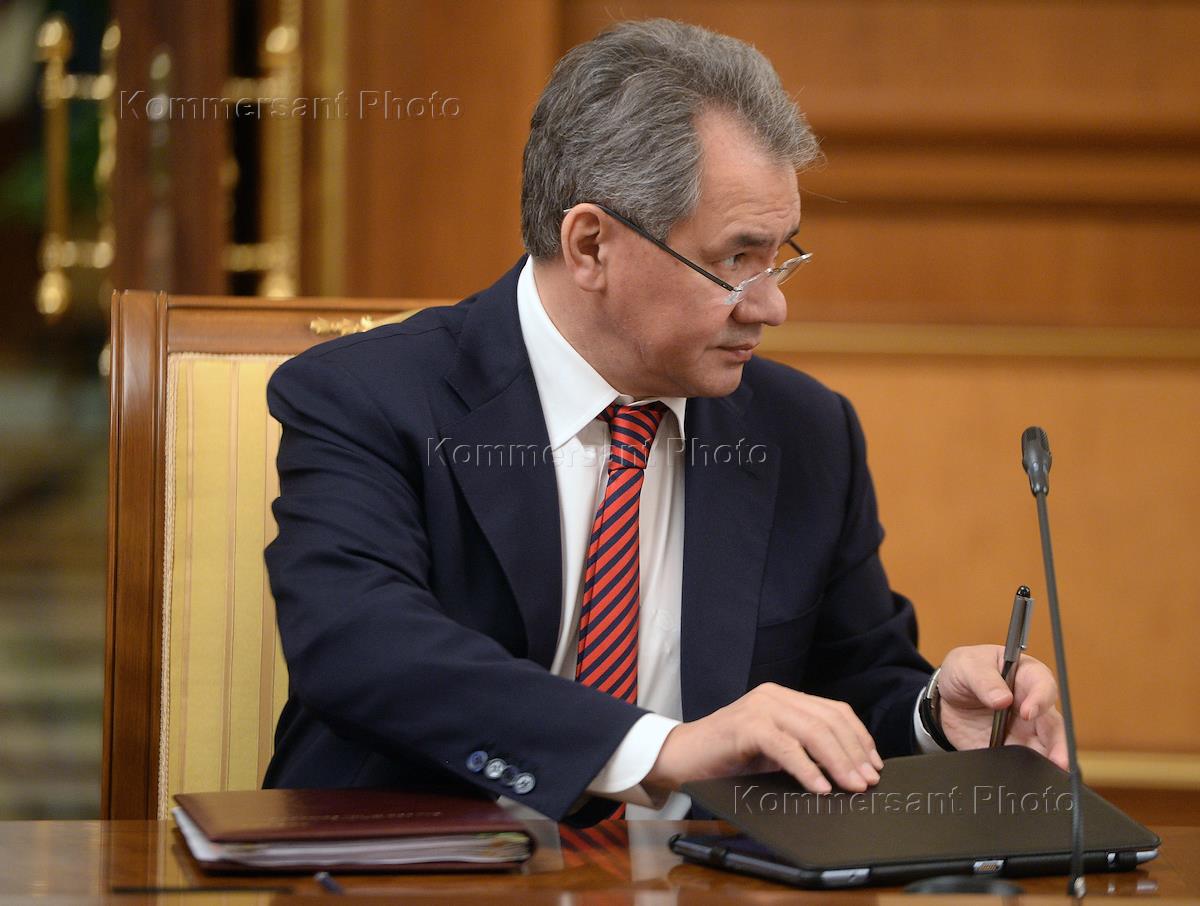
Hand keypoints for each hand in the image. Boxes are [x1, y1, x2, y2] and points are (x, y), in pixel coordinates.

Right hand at [643, 683, 884, 794]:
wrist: (680, 757)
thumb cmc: (727, 758)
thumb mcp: (773, 750)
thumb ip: (803, 750)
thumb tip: (847, 772)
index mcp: (783, 697)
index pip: (834, 711)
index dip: (859, 738)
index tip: (874, 765)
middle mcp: (774, 695)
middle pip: (828, 720)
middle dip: (854, 753)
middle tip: (868, 782)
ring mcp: (759, 708)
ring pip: (813, 731)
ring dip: (838, 762)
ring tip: (852, 786)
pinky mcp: (745, 727)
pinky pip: (786, 747)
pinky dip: (807, 769)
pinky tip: (820, 788)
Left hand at [936, 645, 1068, 769]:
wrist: (946, 695)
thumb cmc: (966, 670)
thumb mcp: (968, 665)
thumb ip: (984, 680)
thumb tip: (1001, 699)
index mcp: (1027, 677)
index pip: (1043, 687)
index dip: (1040, 700)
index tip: (1028, 713)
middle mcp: (1033, 707)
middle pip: (1054, 727)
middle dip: (1060, 744)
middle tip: (1059, 760)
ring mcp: (1024, 732)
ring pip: (1045, 751)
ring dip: (1048, 764)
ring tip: (1046, 776)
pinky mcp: (1009, 750)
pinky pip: (1020, 765)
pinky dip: (1022, 774)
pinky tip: (1019, 781)